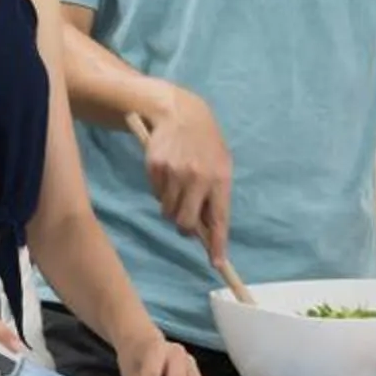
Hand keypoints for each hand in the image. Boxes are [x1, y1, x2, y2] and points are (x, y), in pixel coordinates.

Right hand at [135, 91, 234, 259]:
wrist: (180, 112)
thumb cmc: (205, 144)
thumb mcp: (220, 164)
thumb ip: (215, 195)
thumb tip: (208, 230)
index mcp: (220, 178)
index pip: (219, 219)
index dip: (217, 244)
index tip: (218, 263)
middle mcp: (198, 178)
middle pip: (185, 223)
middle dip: (183, 226)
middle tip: (183, 218)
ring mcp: (175, 173)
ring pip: (167, 211)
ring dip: (170, 206)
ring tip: (176, 186)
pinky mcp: (155, 168)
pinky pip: (156, 194)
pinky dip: (160, 190)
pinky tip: (167, 172)